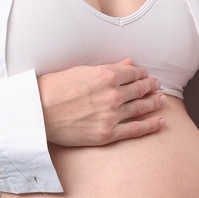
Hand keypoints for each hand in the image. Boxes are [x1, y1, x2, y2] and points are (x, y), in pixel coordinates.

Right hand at [37, 61, 164, 148]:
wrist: (37, 113)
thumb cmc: (53, 89)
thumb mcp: (81, 71)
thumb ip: (108, 68)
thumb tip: (127, 63)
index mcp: (106, 75)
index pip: (132, 73)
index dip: (141, 73)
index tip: (144, 75)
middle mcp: (113, 95)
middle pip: (140, 89)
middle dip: (150, 86)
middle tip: (156, 86)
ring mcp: (112, 115)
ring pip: (141, 108)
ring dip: (154, 103)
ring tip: (161, 100)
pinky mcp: (107, 134)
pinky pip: (136, 129)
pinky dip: (151, 125)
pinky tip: (160, 122)